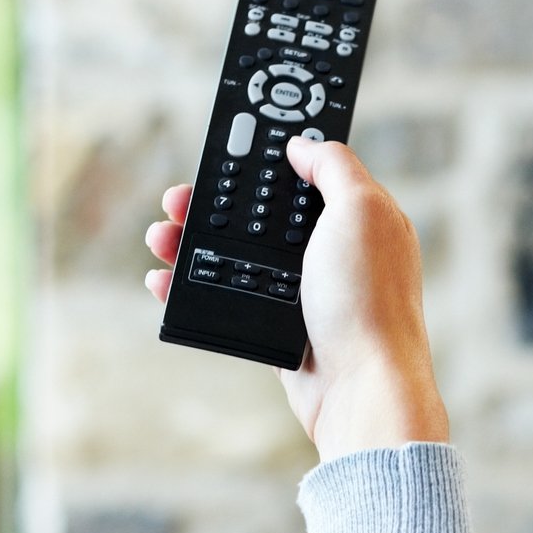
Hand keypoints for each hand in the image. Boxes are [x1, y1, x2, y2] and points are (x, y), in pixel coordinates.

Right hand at [145, 139, 447, 461]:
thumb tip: (303, 144)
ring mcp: (303, 292)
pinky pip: (227, 298)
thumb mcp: (362, 209)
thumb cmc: (370, 302)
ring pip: (236, 255)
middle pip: (260, 214)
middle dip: (214, 202)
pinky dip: (193, 287)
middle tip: (178, 197)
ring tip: (162, 236)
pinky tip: (166, 279)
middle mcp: (330, 251)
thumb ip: (335, 166)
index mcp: (355, 217)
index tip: (226, 146)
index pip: (304, 174)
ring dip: (192, 243)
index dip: (265, 157)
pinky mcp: (279, 328)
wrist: (362, 389)